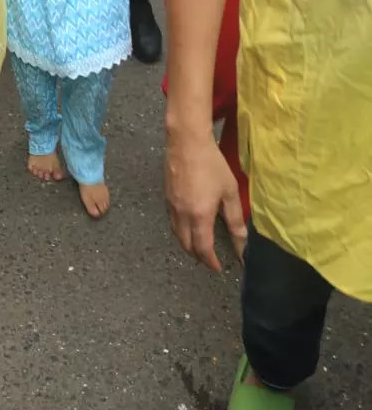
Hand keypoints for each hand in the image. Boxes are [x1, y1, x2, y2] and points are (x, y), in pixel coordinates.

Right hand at [165, 132, 247, 270]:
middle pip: (186, 245)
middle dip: (197, 255)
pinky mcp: (166, 195)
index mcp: (199, 216)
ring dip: (187, 244)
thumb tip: (242, 242)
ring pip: (176, 233)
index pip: (202, 248)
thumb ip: (235, 219)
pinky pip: (172, 221)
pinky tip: (188, 223)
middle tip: (209, 258)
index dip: (210, 261)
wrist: (186, 141)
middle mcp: (182, 215)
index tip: (217, 268)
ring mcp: (171, 205)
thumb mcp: (229, 191)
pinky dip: (180, 229)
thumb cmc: (211, 164)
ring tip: (198, 245)